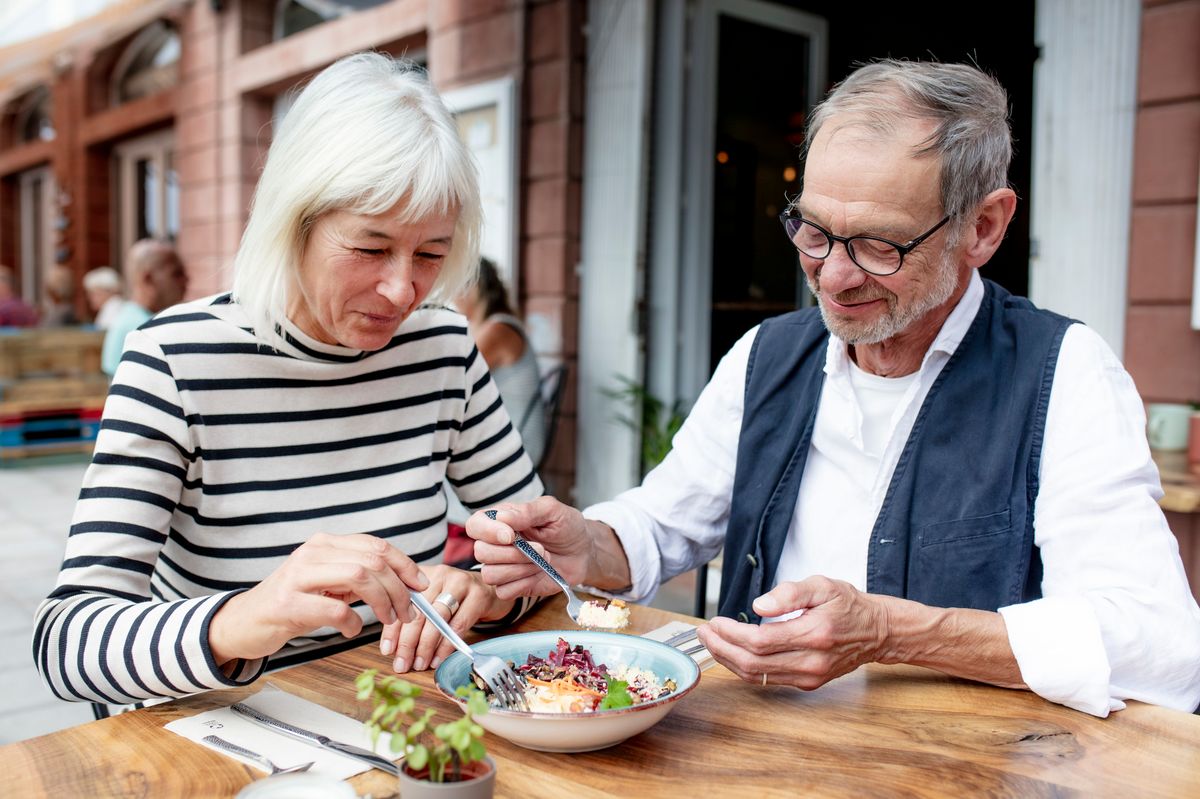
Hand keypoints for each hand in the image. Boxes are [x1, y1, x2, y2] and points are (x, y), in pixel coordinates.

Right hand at [209, 533, 428, 664]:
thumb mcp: (327, 581)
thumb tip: (405, 584)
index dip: (404, 564)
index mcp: (326, 543)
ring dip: (383, 602)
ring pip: (359, 576)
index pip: (376, 545)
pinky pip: (336, 609)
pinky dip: (353, 622)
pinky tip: (351, 629)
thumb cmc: (293, 602)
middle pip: (373, 561)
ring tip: (387, 620)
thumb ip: (359, 577)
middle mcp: (313, 552)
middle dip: (398, 588)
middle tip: (407, 612)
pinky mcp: (288, 603)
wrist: (245, 622)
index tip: (420, 585)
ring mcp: (298, 575)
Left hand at [379, 565, 512, 672]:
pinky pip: (458, 625)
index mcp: (422, 575)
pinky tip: (438, 659)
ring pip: (437, 618)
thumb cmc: (456, 599)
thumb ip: (413, 615)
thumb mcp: (432, 600)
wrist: (491, 589)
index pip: (401, 603)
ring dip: (425, 646)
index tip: (387, 651)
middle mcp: (439, 575)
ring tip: (419, 664)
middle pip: (418, 611)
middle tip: (402, 664)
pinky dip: (446, 646)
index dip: (392, 628)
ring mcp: (460, 583)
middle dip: (407, 642)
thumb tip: (393, 647)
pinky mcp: (478, 595)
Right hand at [467, 497, 596, 598]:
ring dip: (521, 568)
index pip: (475, 525)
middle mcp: (496, 544)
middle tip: (541, 548)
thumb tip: (502, 517)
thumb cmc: (567, 527)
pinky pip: (504, 592)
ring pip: (490, 574)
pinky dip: (524, 583)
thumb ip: (527, 511)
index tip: (511, 535)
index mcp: (500, 521)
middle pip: (481, 552)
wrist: (583, 552)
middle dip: (514, 553)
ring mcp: (503, 566)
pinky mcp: (513, 586)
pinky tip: (538, 573)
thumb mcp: (552, 511)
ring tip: (542, 560)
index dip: (488, 532)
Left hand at [697, 576, 889, 689]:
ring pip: (757, 676)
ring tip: (711, 642)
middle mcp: (811, 661)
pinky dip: (745, 668)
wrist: (877, 632)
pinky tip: (732, 653)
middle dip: (721, 648)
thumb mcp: (822, 585)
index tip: (714, 622)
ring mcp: (809, 676)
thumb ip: (789, 593)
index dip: (731, 634)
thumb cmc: (848, 605)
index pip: (760, 641)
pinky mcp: (808, 683)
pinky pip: (768, 680)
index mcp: (814, 634)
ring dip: (728, 660)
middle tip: (704, 632)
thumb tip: (759, 606)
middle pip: (753, 664)